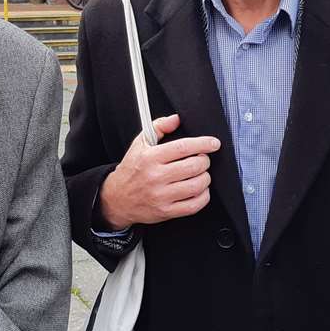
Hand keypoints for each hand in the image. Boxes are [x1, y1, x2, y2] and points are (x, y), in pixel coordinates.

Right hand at [96, 114, 220, 229]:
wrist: (117, 199)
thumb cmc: (131, 170)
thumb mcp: (139, 144)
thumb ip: (158, 127)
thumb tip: (176, 119)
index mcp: (150, 158)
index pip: (183, 147)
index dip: (203, 144)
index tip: (213, 143)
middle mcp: (156, 177)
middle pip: (193, 166)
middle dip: (204, 161)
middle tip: (202, 159)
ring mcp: (161, 196)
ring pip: (196, 186)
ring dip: (205, 178)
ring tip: (200, 174)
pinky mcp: (166, 211)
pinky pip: (194, 205)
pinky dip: (203, 196)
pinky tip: (199, 190)